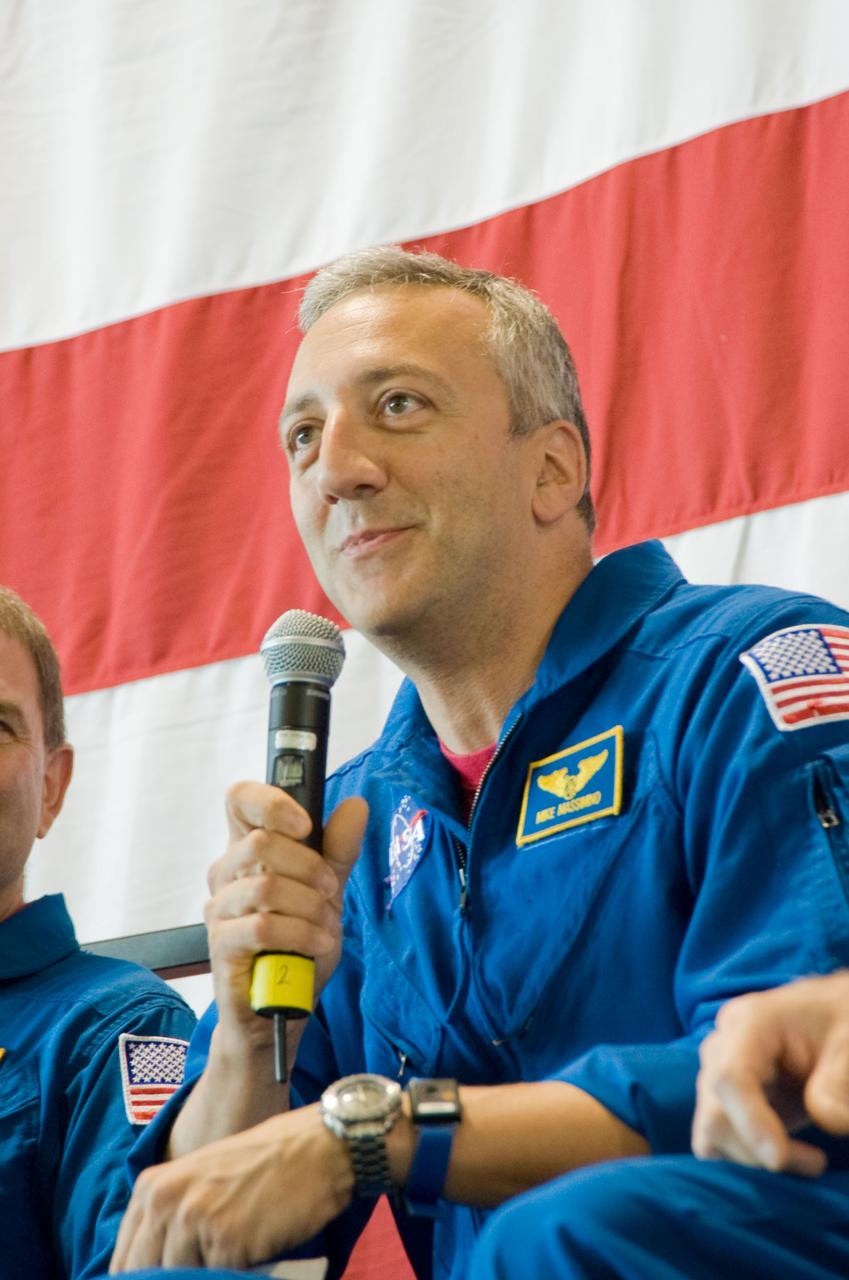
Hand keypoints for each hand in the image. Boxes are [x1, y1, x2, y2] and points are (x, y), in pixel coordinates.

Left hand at [110, 1104, 353, 1270]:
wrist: (316, 1148)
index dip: (143, 1279)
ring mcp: (194, 1221)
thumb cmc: (264, 1165)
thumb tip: (150, 1271)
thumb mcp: (201, 1181)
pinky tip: (253, 1259)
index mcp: (151, 1188)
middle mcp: (165, 1202)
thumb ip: (169, 1221)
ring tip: (234, 1258)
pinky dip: (235, 1277)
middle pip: (146, 1275)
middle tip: (205, 1271)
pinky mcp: (226, 1241)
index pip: (124, 1263)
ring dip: (205, 1278)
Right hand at [206, 783, 368, 1056]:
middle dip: (310, 866)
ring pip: (265, 886)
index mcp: (248, 850)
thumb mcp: (328, 892)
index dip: (270, 801)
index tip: (305, 824)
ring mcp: (219, 909)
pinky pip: (263, 927)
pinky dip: (301, 934)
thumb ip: (338, 850)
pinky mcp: (221, 945)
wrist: (283, 1009)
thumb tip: (356, 805)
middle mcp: (225, 873)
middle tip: (330, 892)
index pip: (239, 799)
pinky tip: (317, 945)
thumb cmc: (298, 944)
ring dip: (310, 906)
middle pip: (259, 842)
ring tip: (327, 927)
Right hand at [692, 971, 848, 1175]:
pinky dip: (747, 1161)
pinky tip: (788, 1156)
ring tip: (809, 1161)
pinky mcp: (728, 1100)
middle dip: (757, 1150)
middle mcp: (723, 1047)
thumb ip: (838, 1082)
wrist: (832, 1014)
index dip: (749, 1124)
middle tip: (815, 1162)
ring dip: (754, 1161)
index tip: (780, 1161)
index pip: (730, 1077)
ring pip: (711, 1133)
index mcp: (749, 1023)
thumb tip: (831, 1123)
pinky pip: (718, 1140)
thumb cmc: (840, 1018)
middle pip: (714, 1112)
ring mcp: (720, 1074)